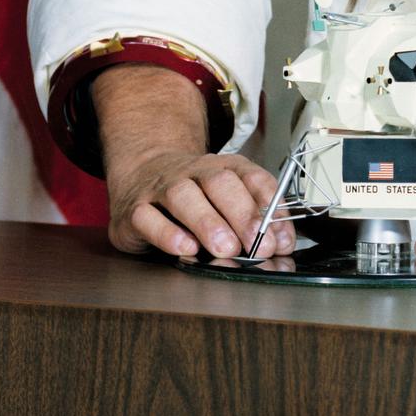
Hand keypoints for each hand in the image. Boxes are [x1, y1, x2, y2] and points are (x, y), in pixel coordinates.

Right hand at [105, 146, 296, 261]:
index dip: (271, 208)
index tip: (281, 238)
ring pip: (184, 196)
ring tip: (226, 248)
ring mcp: (162, 188)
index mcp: (223, 167)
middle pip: (220, 183)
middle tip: (257, 244)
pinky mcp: (134, 210)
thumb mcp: (226, 198)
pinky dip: (167, 234)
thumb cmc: (194, 194)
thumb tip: (281, 244)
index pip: (252, 178)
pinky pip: (148, 218)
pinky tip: (185, 248)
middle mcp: (194, 172)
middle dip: (242, 214)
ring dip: (208, 223)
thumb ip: (254, 219)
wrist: (142, 172)